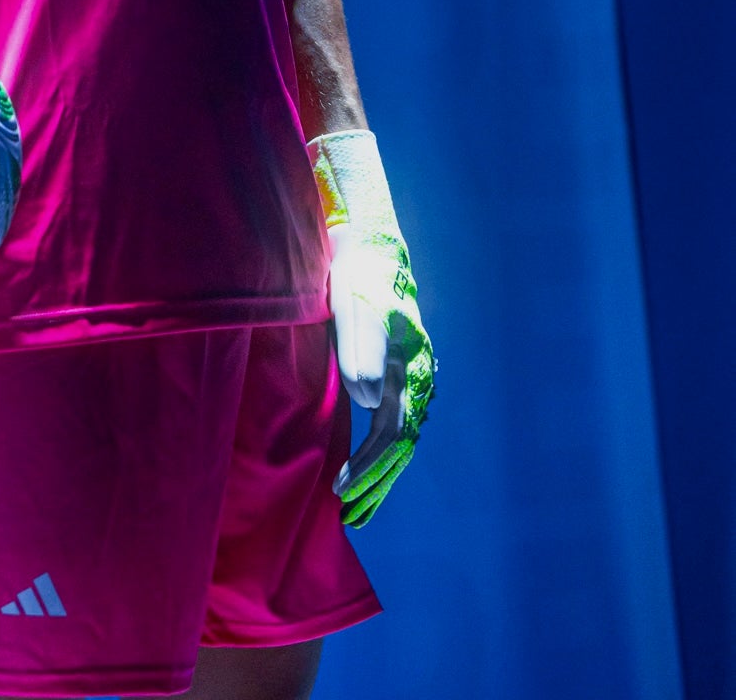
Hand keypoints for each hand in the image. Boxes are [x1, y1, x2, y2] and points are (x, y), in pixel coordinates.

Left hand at [309, 128, 434, 525]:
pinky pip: (400, 419)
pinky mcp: (402, 366)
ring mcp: (414, 370)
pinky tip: (370, 463)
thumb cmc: (355, 272)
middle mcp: (417, 372)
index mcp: (407, 362)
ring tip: (358, 504)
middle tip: (349, 515)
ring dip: (383, 473)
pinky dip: (385, 450)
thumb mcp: (350, 303)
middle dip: (377, 482)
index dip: (369, 468)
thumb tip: (369, 404)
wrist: (370, 243)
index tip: (342, 492)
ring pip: (404, 435)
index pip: (393, 432)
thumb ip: (357, 348)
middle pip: (402, 442)